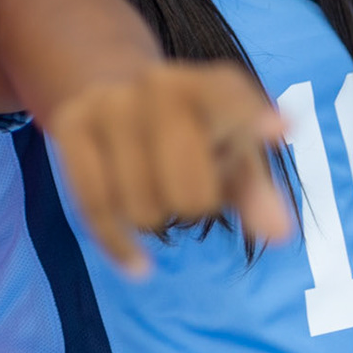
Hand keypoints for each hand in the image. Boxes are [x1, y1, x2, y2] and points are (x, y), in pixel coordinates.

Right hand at [42, 60, 291, 276]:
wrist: (113, 88)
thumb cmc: (189, 134)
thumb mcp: (230, 155)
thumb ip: (256, 193)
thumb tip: (281, 235)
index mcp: (204, 85)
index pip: (230, 102)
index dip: (252, 115)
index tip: (281, 129)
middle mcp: (156, 84)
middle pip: (189, 190)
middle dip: (195, 205)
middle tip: (193, 193)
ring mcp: (110, 102)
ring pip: (141, 206)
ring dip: (154, 218)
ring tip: (156, 194)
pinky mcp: (72, 124)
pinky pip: (94, 204)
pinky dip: (118, 245)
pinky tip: (139, 267)